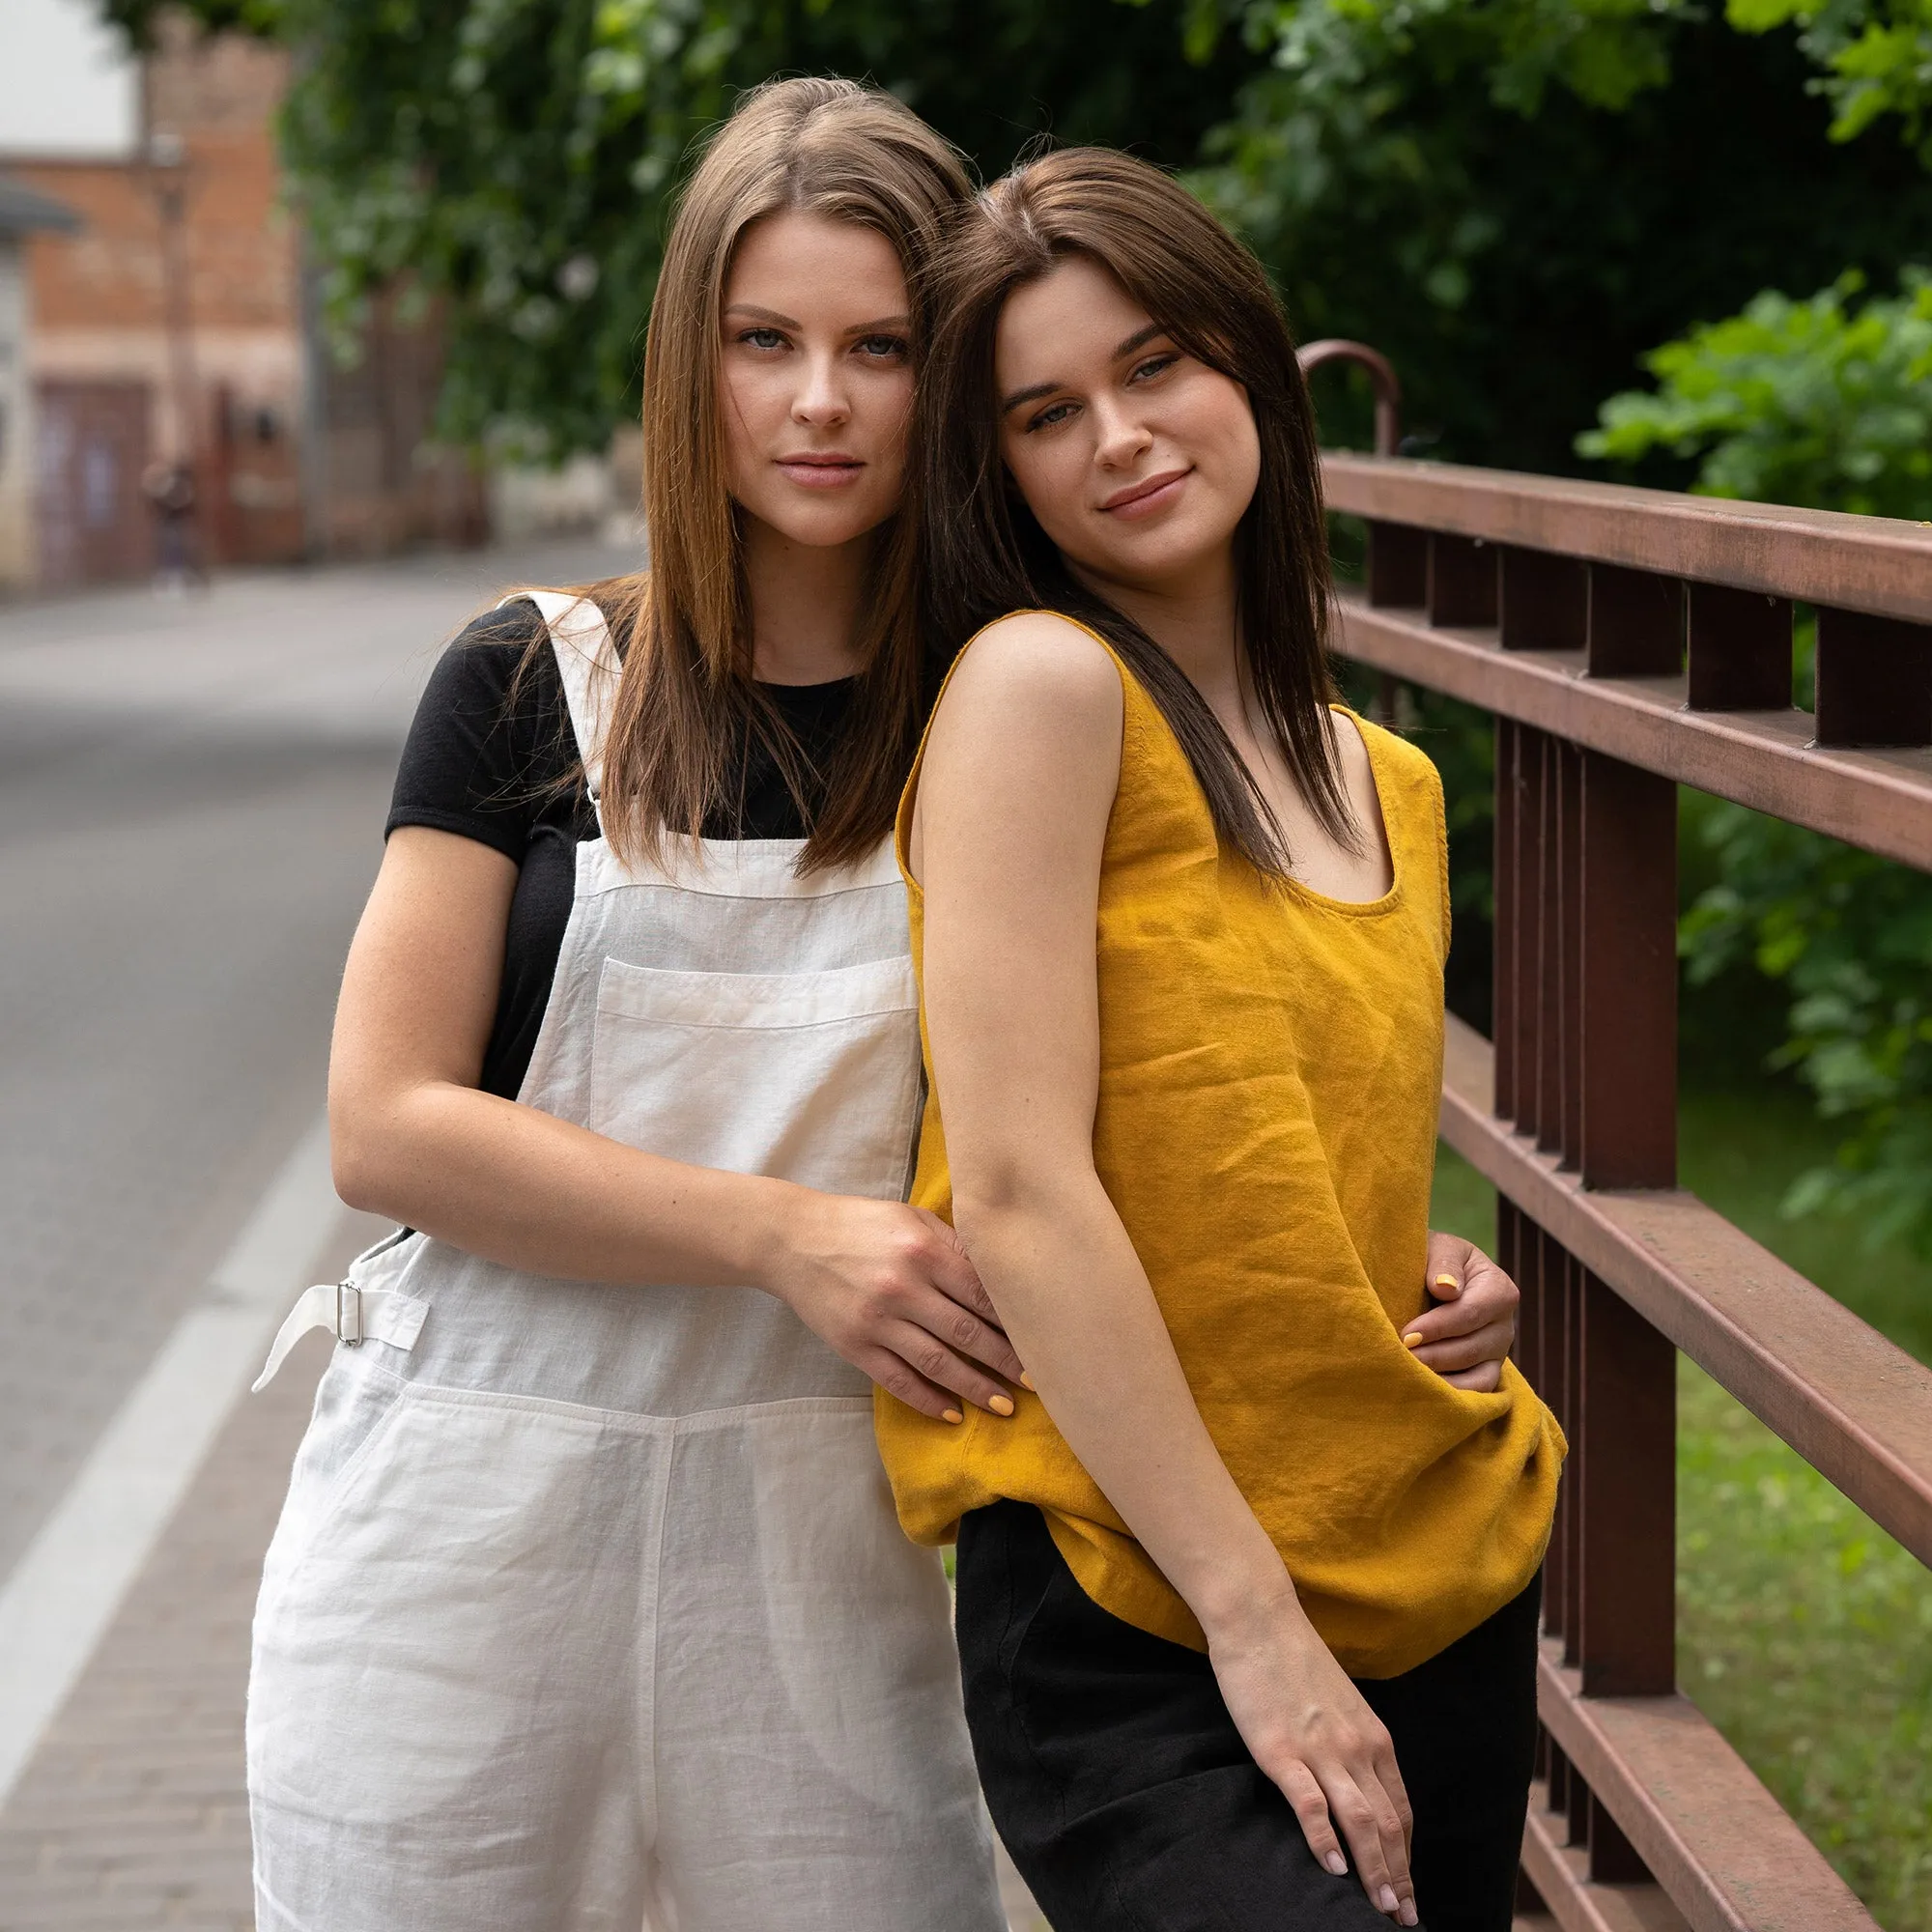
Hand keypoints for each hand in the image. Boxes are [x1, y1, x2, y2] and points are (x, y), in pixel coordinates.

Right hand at [766, 1193, 1024, 1422]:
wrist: (792, 1239)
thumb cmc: (860, 1223)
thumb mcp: (909, 1217)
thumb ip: (952, 1243)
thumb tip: (999, 1273)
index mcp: (924, 1249)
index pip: (982, 1293)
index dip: (1015, 1320)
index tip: (1042, 1338)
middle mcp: (904, 1286)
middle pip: (967, 1331)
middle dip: (1006, 1360)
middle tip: (1037, 1382)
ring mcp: (878, 1319)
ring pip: (938, 1362)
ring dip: (975, 1388)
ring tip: (1004, 1406)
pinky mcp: (854, 1345)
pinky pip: (899, 1380)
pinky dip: (928, 1400)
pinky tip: (952, 1413)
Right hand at [1207, 1583, 1416, 1921]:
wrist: (1260, 1619)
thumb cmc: (1294, 1660)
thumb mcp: (1340, 1704)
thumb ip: (1352, 1744)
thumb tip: (1357, 1786)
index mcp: (1373, 1737)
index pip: (1401, 1810)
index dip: (1407, 1856)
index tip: (1407, 1889)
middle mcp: (1356, 1747)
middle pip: (1389, 1824)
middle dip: (1399, 1876)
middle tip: (1401, 1917)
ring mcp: (1320, 1750)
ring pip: (1360, 1821)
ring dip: (1374, 1869)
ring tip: (1379, 1908)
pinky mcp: (1281, 1751)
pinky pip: (1311, 1804)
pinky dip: (1326, 1839)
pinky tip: (1332, 1868)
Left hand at [1401, 1232, 1517, 1391]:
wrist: (1428, 1276)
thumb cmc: (1432, 1260)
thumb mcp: (1437, 1248)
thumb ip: (1443, 1263)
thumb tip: (1446, 1289)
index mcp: (1498, 1288)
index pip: (1470, 1313)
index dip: (1437, 1327)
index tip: (1406, 1335)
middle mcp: (1505, 1323)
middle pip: (1472, 1347)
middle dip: (1433, 1355)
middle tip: (1400, 1358)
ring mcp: (1499, 1351)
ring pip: (1477, 1375)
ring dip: (1441, 1377)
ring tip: (1409, 1375)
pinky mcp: (1488, 1371)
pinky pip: (1480, 1391)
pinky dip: (1456, 1395)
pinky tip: (1426, 1391)